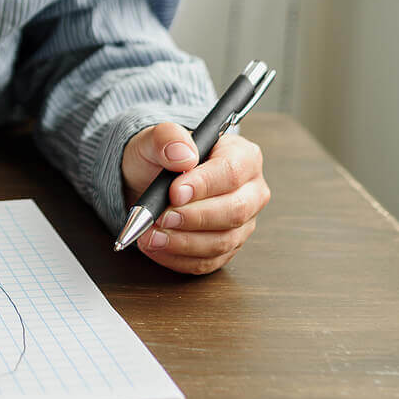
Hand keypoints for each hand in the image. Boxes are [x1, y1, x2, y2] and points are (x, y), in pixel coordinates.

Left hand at [120, 120, 269, 274]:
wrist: (148, 180)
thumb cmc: (160, 157)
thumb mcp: (155, 138)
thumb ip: (167, 137)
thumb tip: (182, 155)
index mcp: (243, 156)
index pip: (231, 172)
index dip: (203, 185)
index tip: (174, 192)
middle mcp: (250, 192)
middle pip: (234, 211)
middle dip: (193, 217)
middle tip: (161, 216)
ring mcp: (242, 223)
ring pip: (222, 242)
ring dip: (183, 243)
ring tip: (151, 235)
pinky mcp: (226, 248)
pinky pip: (208, 262)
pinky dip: (178, 258)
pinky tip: (156, 247)